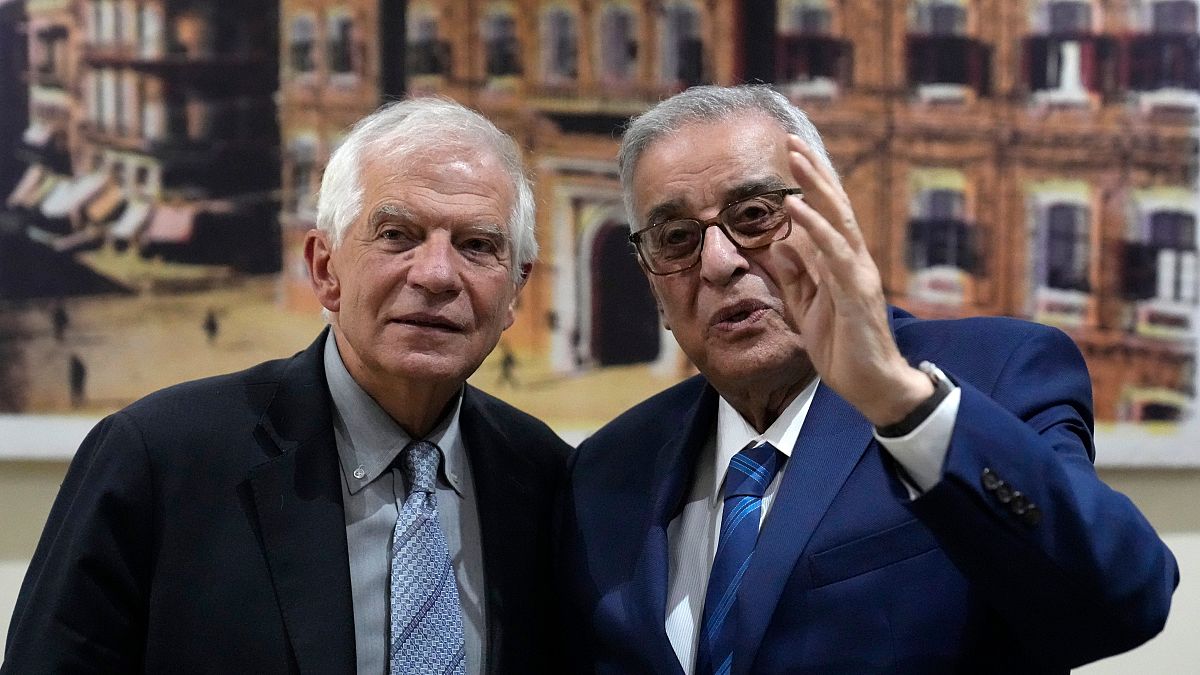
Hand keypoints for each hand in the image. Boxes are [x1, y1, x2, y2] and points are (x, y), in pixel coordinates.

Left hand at [779, 135, 932, 426]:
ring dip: (815, 186)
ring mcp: (858, 274)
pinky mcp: (856, 292)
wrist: (872, 387)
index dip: (810, 184)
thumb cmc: (844, 350)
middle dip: (813, 171)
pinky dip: (813, 226)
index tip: (789, 156)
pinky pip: (833, 252)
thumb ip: (796, 276)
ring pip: (837, 219)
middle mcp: (855, 261)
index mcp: (843, 265)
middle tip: (791, 139)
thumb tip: (780, 242)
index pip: (826, 215)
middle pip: (834, 206)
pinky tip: (794, 207)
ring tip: (793, 158)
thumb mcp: (808, 308)